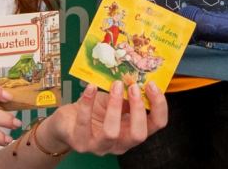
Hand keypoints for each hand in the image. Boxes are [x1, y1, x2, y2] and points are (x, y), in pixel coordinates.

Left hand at [42, 81, 167, 155]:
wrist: (68, 123)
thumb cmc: (95, 111)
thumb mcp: (115, 102)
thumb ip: (128, 97)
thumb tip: (138, 79)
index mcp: (133, 131)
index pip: (156, 124)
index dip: (159, 106)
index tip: (152, 85)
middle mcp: (120, 143)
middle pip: (138, 135)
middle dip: (138, 109)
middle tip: (133, 87)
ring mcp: (100, 146)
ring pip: (111, 133)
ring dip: (114, 107)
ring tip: (115, 86)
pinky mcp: (81, 143)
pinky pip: (84, 123)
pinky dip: (88, 102)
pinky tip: (91, 87)